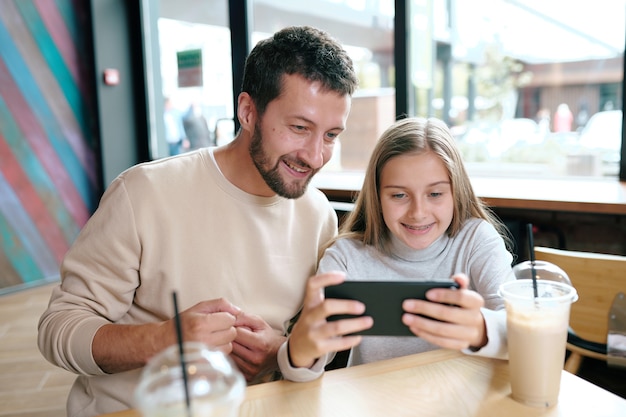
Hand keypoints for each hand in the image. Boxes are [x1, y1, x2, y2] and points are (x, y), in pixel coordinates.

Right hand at [93, 298, 240, 373]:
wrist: (163, 342)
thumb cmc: (183, 323)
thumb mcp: (198, 307)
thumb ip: (220, 304)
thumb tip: (238, 310)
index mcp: (200, 323)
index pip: (229, 319)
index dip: (226, 317)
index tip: (217, 319)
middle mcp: (202, 339)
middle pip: (231, 333)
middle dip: (226, 329)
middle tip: (214, 329)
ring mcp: (203, 354)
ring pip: (229, 345)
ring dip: (224, 341)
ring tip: (210, 338)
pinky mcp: (203, 363)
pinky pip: (222, 356)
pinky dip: (219, 351)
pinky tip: (209, 347)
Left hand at [230, 312, 285, 382]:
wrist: (279, 355)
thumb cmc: (267, 337)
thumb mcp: (259, 322)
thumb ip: (243, 317)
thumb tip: (228, 316)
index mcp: (260, 344)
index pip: (236, 333)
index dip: (232, 327)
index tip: (232, 326)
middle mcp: (255, 359)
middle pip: (231, 346)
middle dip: (228, 338)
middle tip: (230, 334)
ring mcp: (251, 370)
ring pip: (229, 356)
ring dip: (228, 349)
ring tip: (234, 344)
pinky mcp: (248, 377)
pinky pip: (232, 366)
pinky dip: (231, 359)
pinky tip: (237, 354)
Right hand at [287, 272, 372, 368]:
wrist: (297, 347)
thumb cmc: (313, 324)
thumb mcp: (314, 311)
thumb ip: (329, 304)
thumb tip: (357, 302)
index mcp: (309, 303)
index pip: (312, 284)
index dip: (326, 278)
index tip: (343, 276)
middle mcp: (309, 316)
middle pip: (327, 306)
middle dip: (346, 306)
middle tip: (362, 307)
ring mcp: (312, 333)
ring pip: (336, 327)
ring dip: (355, 324)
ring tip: (368, 321)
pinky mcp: (318, 347)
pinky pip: (338, 343)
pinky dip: (351, 339)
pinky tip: (359, 336)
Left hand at [401, 274, 486, 349]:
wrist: (474, 325)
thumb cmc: (461, 304)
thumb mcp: (462, 292)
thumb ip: (458, 283)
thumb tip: (457, 278)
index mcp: (475, 301)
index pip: (461, 297)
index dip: (444, 295)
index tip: (427, 293)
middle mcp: (474, 318)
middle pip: (448, 314)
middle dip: (425, 309)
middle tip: (406, 304)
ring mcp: (468, 334)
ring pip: (443, 330)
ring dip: (422, 324)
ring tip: (406, 318)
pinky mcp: (461, 345)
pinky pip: (441, 342)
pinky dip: (426, 335)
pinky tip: (413, 328)